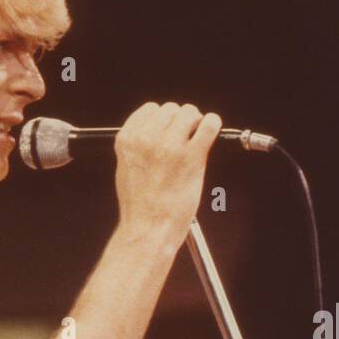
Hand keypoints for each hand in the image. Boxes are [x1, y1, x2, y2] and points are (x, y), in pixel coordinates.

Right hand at [113, 101, 222, 250]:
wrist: (149, 229)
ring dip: (196, 122)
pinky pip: (210, 124)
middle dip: (180, 121)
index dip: (163, 119)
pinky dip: (212, 124)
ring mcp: (170, 146)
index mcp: (127, 140)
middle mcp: (147, 139)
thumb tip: (157, 130)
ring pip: (190, 113)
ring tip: (195, 139)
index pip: (150, 109)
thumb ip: (138, 146)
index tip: (169, 130)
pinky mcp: (192, 156)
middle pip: (171, 109)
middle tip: (185, 138)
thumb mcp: (125, 169)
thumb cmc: (139, 206)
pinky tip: (209, 132)